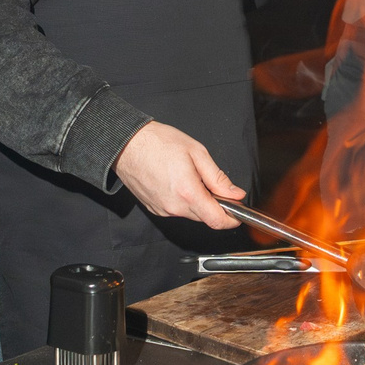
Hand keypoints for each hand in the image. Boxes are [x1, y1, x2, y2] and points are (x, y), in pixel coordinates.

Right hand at [112, 121, 245, 228]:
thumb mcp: (197, 153)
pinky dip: (182, 200)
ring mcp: (163, 210)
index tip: (237, 213)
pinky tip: (175, 181)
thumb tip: (235, 194)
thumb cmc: (158, 143)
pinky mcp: (154, 209)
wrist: (126, 144)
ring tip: (188, 176)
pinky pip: (176, 210)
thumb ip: (218, 178)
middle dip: (214, 205)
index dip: (232, 220)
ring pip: (191, 214)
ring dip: (197, 201)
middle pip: (205, 217)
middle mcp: (174, 207)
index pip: (217, 221)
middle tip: (210, 182)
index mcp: (188, 193)